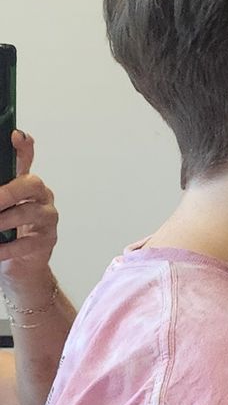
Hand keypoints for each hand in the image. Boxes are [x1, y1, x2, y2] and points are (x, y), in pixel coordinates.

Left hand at [0, 133, 59, 290]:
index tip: (15, 136)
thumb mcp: (1, 208)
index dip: (24, 147)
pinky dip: (8, 248)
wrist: (20, 268)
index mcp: (26, 185)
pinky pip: (29, 242)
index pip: (26, 159)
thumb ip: (1, 188)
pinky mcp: (47, 242)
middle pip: (32, 184)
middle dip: (8, 191)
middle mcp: (40, 197)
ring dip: (5, 220)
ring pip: (30, 212)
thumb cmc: (6, 234)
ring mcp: (47, 219)